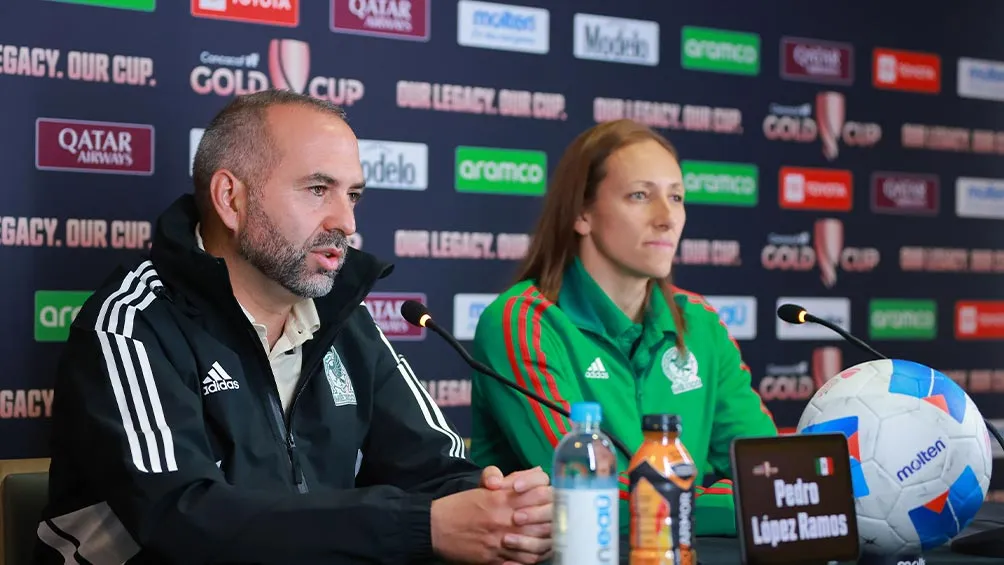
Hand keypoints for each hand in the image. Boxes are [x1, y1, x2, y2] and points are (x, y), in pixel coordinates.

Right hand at [431, 467, 552, 563]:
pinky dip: (534, 557)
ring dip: (547, 540)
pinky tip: (538, 552)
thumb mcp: (483, 487)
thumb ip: (509, 478)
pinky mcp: (495, 558)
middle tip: (559, 519)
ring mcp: (500, 540)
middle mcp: (503, 518)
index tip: (554, 498)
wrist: (435, 528)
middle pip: (543, 519)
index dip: (551, 495)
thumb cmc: (459, 506)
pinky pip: (523, 560)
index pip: (539, 493)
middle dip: (554, 519)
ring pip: (536, 542)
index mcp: (501, 497)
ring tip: (552, 537)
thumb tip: (535, 470)